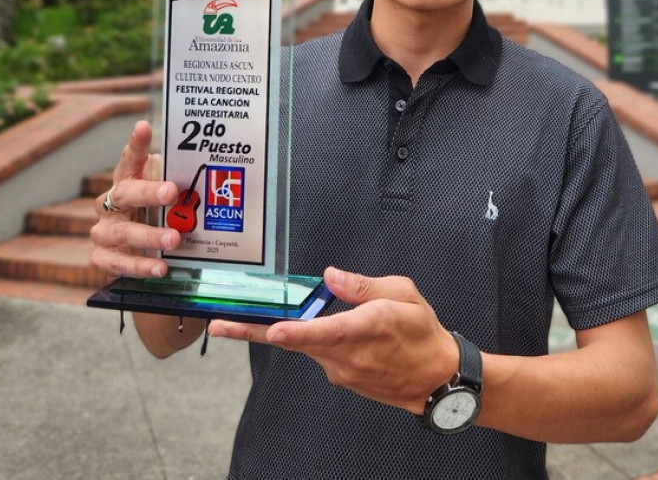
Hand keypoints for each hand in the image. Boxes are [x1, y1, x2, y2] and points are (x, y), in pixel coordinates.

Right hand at [90, 120, 179, 278]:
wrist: (133, 256)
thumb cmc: (154, 218)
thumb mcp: (165, 199)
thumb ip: (176, 185)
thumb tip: (213, 171)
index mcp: (125, 183)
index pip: (130, 160)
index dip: (136, 144)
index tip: (144, 127)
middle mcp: (110, 205)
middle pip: (126, 194)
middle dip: (149, 192)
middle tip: (172, 192)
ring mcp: (103, 232)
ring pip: (124, 233)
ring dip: (150, 236)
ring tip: (174, 239)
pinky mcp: (102, 258)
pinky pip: (119, 263)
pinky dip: (140, 267)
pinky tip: (160, 268)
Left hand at [209, 267, 458, 413]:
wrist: (438, 379)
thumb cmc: (424, 332)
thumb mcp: (403, 294)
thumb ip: (363, 285)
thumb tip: (330, 276)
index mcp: (364, 329)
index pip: (323, 332)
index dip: (295, 332)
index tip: (273, 331)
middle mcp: (347, 355)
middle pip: (294, 341)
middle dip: (255, 331)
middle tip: (219, 325)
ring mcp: (341, 370)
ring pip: (305, 345)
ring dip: (289, 331)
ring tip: (290, 314)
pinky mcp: (341, 377)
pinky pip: (319, 353)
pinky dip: (314, 338)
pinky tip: (336, 329)